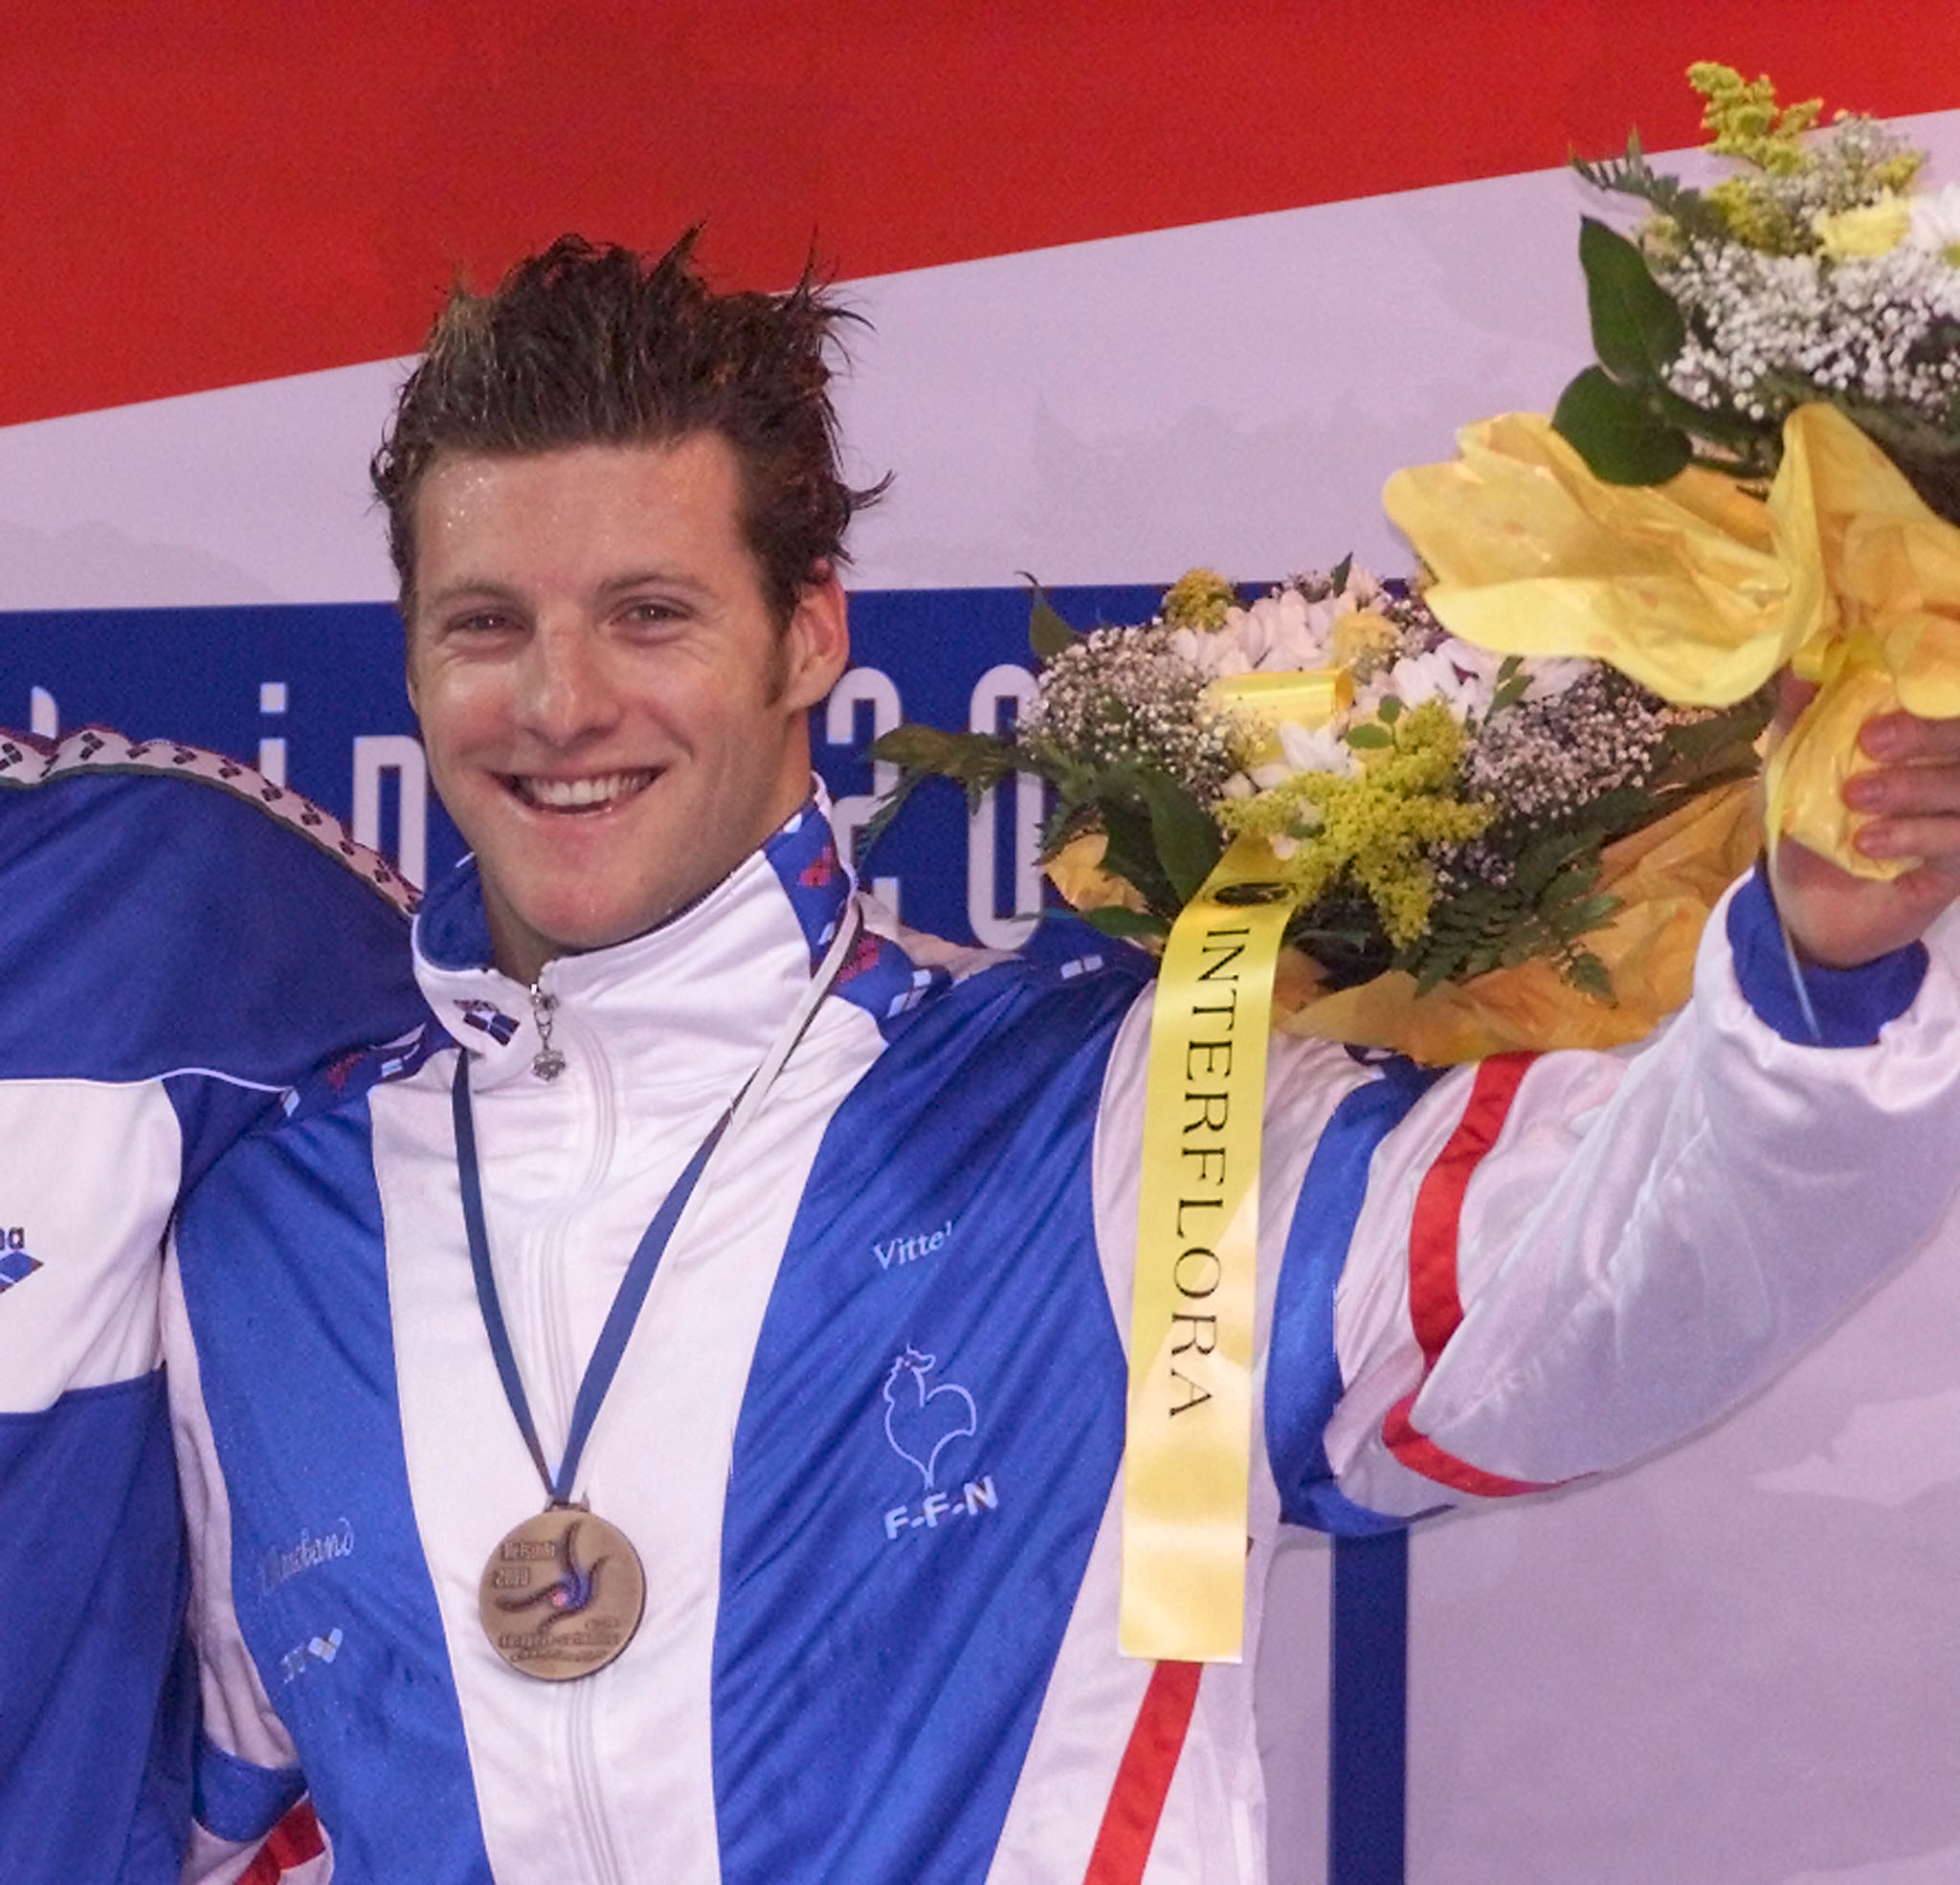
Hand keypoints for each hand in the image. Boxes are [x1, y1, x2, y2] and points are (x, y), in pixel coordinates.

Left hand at [1771, 696, 1959, 968]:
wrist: (1804, 906)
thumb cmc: (1809, 823)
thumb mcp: (1793, 767)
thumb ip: (1802, 716)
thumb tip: (1802, 663)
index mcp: (1926, 741)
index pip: (1949, 706)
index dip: (1939, 689)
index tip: (1891, 682)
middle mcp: (1952, 774)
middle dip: (1927, 734)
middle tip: (1872, 740)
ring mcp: (1959, 820)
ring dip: (1913, 789)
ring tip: (1856, 796)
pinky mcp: (1958, 869)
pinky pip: (1957, 843)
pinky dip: (1916, 836)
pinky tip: (1869, 841)